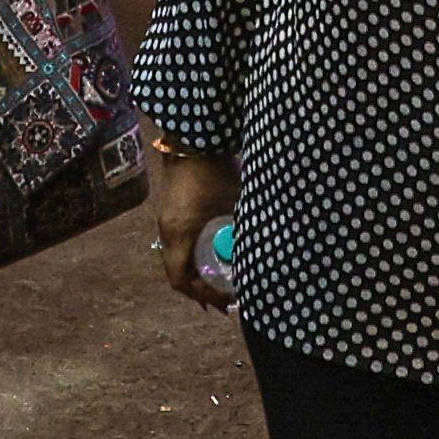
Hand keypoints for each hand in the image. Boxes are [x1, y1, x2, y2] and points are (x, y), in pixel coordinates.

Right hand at [147, 146, 238, 306]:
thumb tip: (272, 250)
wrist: (193, 138)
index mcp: (179, 233)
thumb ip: (248, 227)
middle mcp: (167, 231)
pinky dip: (193, 257)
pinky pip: (179, 244)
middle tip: (226, 301)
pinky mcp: (171, 211)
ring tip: (221, 283)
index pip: (180, 279)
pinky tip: (213, 256)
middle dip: (201, 290)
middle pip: (178, 273)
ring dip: (197, 273)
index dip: (202, 294)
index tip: (226, 300)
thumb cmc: (215, 171)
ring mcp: (167, 221)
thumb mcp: (236, 203)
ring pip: (177, 259)